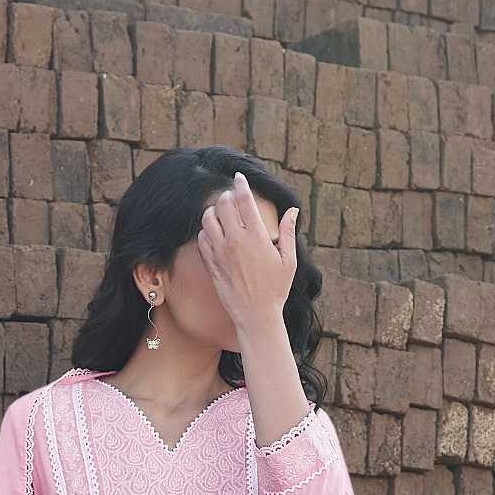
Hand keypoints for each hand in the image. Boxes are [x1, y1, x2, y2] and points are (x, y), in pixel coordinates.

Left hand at [197, 169, 298, 338]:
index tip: (239, 177)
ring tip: (221, 213)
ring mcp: (221, 252)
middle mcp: (236, 241)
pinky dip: (206, 231)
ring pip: (208, 219)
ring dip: (214, 211)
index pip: (244, 200)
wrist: (256, 316)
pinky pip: (202, 239)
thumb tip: (292, 210)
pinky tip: (214, 234)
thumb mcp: (288, 261)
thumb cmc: (276, 289)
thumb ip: (288, 233)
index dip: (241, 184)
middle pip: (224, 204)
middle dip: (227, 195)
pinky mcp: (212, 264)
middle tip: (231, 197)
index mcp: (257, 236)